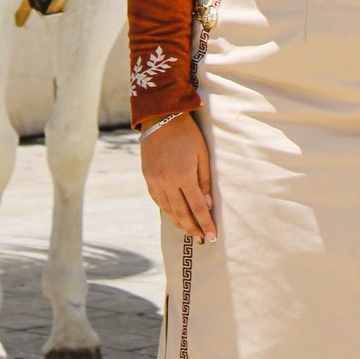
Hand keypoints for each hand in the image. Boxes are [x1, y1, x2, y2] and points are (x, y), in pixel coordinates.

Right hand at [139, 113, 215, 242]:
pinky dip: (166, 210)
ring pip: (167, 209)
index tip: (212, 236)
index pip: (197, 208)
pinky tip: (173, 215)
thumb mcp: (202, 155)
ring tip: (188, 232)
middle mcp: (167, 182)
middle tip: (201, 240)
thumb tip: (207, 205)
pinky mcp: (147, 177)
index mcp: (183, 176)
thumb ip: (205, 181)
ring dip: (179, 223)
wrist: (160, 117)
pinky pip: (157, 200)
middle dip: (192, 229)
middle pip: (181, 213)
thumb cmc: (187, 134)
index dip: (205, 224)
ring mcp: (155, 180)